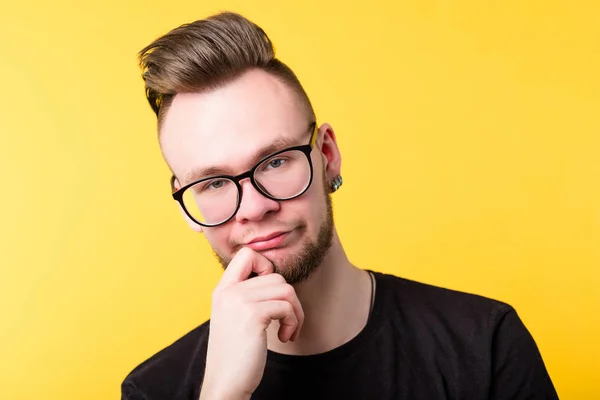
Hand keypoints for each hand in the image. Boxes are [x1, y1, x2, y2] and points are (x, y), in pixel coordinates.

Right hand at [199, 247, 303, 399]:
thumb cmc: (235, 354)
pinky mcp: (252, 315)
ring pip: (285, 290)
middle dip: (290, 300)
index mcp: (222, 289)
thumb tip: (277, 280)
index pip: (247, 255)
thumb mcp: (234, 317)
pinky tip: (284, 337)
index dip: (266, 267)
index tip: (271, 294)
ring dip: (295, 312)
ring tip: (288, 330)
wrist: (225, 383)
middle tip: (287, 322)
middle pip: (276, 276)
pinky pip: (286, 306)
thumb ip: (247, 295)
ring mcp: (238, 301)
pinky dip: (293, 322)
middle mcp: (228, 291)